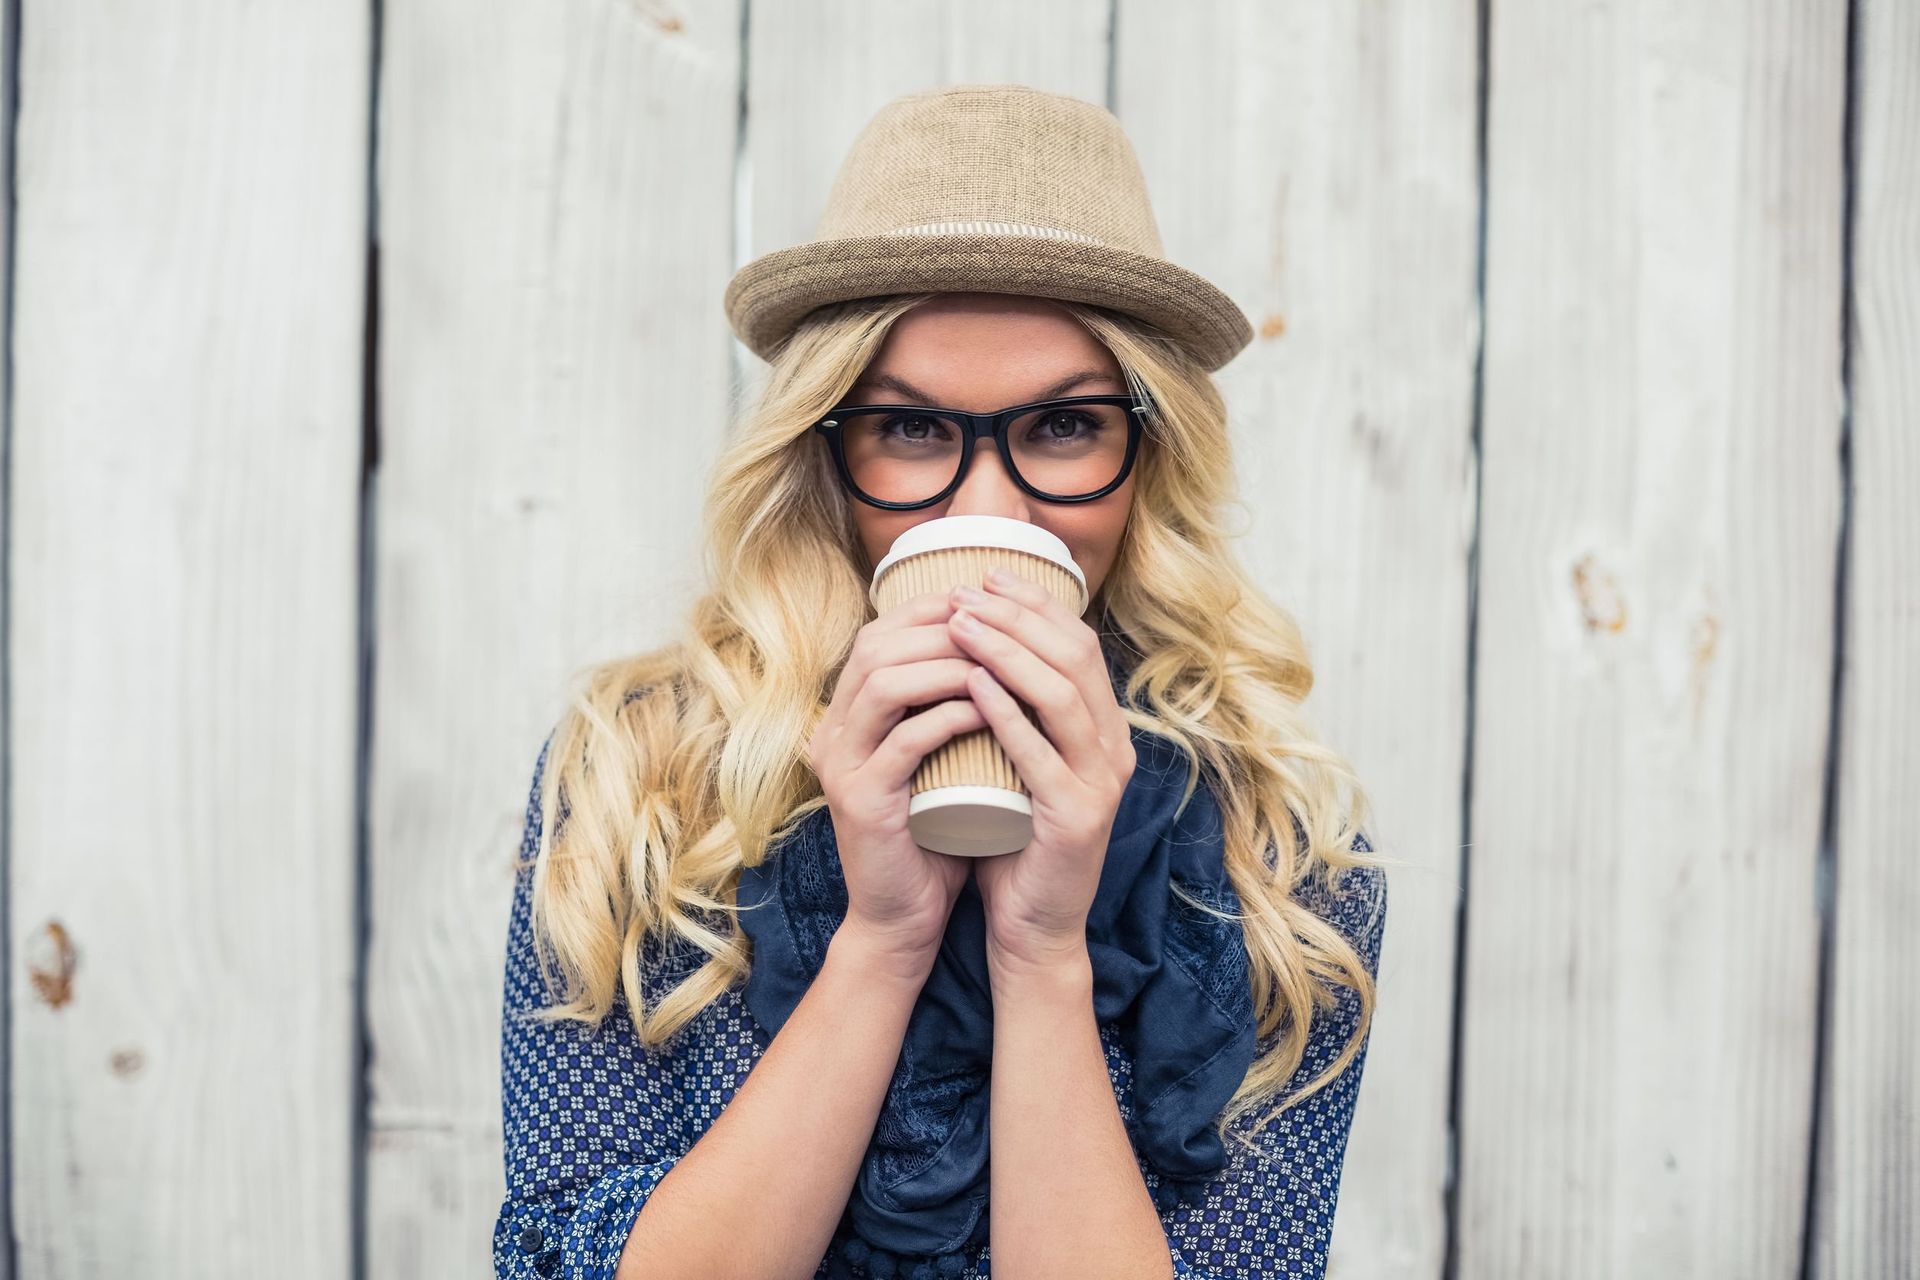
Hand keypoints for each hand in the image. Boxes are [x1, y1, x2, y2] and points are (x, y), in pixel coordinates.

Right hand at [807, 590, 988, 963]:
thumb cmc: (934, 833)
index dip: (932, 610)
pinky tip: (988, 709)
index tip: (990, 607)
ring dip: (945, 665)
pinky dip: (948, 717)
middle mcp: (832, 732)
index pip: (880, 634)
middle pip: (876, 646)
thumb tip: (1004, 643)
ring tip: (997, 664)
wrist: (905, 917)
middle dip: (942, 628)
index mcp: (846, 715)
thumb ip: (952, 706)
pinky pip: (903, 742)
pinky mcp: (860, 802)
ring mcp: (840, 766)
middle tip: (999, 628)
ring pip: (883, 684)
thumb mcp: (941, 758)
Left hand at [945, 569, 1136, 976]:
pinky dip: (1006, 712)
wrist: (1031, 926)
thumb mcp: (1017, 762)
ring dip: (1007, 651)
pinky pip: (1040, 751)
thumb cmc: (1012, 840)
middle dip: (1017, 616)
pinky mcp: (1075, 816)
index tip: (985, 577)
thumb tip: (974, 641)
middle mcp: (1113, 749)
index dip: (1035, 605)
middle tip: (963, 593)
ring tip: (960, 625)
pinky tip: (972, 684)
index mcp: (1103, 730)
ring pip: (1060, 694)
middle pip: (1074, 657)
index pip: (1079, 644)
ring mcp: (1099, 782)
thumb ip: (1012, 711)